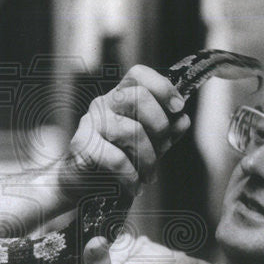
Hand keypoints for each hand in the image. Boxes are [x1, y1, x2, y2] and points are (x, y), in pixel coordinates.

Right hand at [58, 65, 189, 202]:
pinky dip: (131, 176)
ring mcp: (90, 123)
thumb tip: (181, 120)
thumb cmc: (114, 164)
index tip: (177, 108)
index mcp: (120, 98)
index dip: (162, 87)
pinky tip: (134, 186)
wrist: (82, 187)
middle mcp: (103, 105)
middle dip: (160, 125)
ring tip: (148, 176)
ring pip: (130, 131)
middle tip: (162, 149)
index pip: (138, 75)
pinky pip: (116, 158)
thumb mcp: (148, 145)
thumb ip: (165, 132)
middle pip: (138, 97)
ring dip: (147, 159)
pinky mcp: (82, 146)